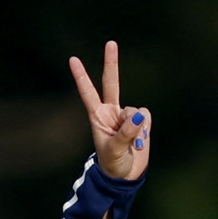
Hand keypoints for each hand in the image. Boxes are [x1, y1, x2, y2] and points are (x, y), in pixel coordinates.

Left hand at [68, 41, 151, 181]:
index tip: (72, 59)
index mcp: (97, 117)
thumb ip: (126, 133)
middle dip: (112, 63)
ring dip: (136, 127)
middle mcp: (111, 112)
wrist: (125, 175)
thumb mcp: (115, 150)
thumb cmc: (113, 164)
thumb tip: (138, 114)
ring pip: (135, 109)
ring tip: (131, 145)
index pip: (88, 93)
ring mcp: (126, 115)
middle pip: (111, 83)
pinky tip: (139, 142)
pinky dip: (144, 129)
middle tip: (111, 43)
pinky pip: (145, 117)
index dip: (81, 77)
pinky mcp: (140, 120)